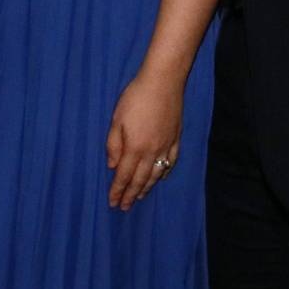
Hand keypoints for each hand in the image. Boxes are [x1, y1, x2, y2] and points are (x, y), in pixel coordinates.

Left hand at [106, 69, 183, 210]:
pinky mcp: (176, 138)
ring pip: (156, 174)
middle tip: (124, 207)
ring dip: (147, 187)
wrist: (163, 81)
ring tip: (140, 197)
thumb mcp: (117, 119)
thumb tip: (112, 166)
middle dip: (131, 195)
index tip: (113, 202)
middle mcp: (152, 152)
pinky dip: (164, 173)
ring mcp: (166, 146)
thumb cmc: (135, 97)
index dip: (118, 190)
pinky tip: (160, 177)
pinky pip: (171, 162)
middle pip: (140, 179)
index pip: (124, 175)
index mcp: (135, 147)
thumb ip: (113, 144)